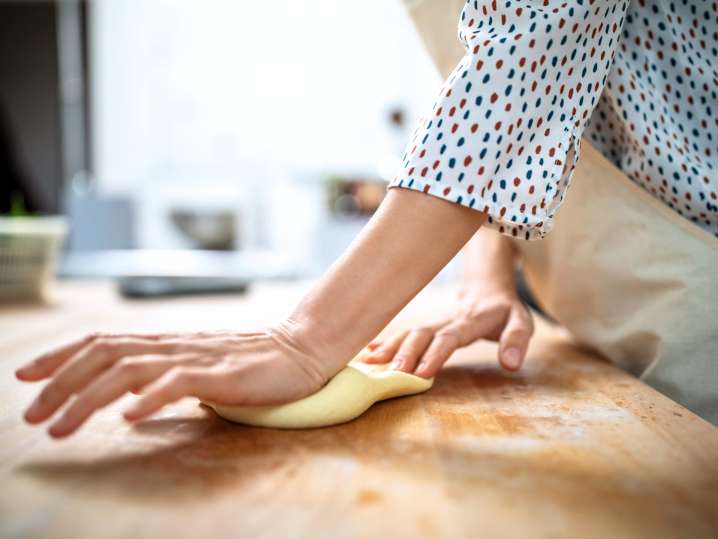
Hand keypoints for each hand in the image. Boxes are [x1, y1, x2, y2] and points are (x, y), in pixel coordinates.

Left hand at [15, 321, 333, 437]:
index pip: (102, 342)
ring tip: (62, 427)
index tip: (24, 376)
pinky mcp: (222, 375)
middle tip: (32, 415)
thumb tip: (122, 392)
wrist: (299, 349)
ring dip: (89, 398)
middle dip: (60, 383)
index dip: (60, 356)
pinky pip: (179, 384)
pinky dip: (149, 400)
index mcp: (165, 344)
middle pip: (104, 354)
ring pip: (129, 370)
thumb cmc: (248, 362)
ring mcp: (196, 359)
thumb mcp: (196, 365)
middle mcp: (173, 346)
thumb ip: (161, 372)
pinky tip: (128, 420)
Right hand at [364, 288, 533, 377]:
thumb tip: (510, 363)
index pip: (449, 337)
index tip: (421, 373)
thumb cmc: (505, 311)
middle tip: (390, 375)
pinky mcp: (426, 327)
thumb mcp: (522, 322)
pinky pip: (403, 333)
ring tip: (370, 364)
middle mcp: (447, 320)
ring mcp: (433, 322)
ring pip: (409, 333)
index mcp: (470, 321)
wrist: (487, 288)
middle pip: (422, 335)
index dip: (435, 354)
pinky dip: (385, 342)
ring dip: (390, 348)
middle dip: (405, 354)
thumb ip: (517, 340)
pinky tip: (368, 353)